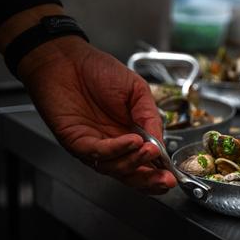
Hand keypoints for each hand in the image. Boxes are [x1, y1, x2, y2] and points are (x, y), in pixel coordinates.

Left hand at [18, 36, 176, 193]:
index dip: (159, 171)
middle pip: (131, 173)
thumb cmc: (98, 71)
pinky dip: (117, 150)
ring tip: (150, 150)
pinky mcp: (76, 142)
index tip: (172, 175)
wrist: (67, 59)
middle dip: (150, 180)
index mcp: (129, 134)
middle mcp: (112, 144)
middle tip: (165, 179)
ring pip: (115, 168)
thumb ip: (150, 116)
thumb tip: (161, 143)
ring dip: (135, 162)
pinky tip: (131, 141)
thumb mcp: (137, 90)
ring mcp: (94, 146)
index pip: (145, 162)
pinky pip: (98, 153)